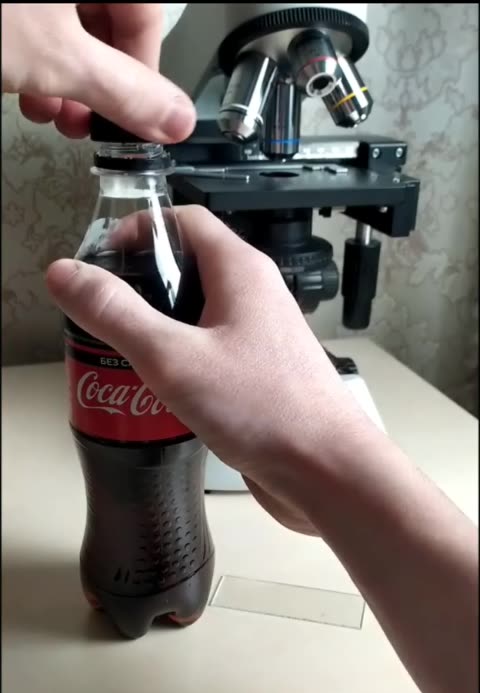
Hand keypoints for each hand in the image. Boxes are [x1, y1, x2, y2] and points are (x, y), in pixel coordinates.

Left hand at [1, 3, 194, 141]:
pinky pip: (38, 28)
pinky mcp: (12, 5)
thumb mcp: (59, 59)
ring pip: (70, 31)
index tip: (135, 118)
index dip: (144, 76)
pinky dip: (37, 65)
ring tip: (54, 115)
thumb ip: (123, 91)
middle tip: (91, 123)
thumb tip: (176, 120)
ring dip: (67, 84)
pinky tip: (28, 94)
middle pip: (108, 27)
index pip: (146, 19)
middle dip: (98, 86)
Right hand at [46, 206, 366, 534]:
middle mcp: (254, 296)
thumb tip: (66, 273)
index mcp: (240, 272)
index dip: (138, 231)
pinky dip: (181, 360)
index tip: (100, 260)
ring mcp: (259, 336)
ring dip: (159, 328)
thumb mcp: (173, 357)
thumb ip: (116, 314)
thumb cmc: (265, 410)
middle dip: (142, 285)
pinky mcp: (259, 374)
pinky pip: (211, 351)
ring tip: (124, 356)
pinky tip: (160, 391)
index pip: (184, 221)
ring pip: (198, 313)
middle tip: (105, 315)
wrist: (326, 470)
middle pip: (189, 266)